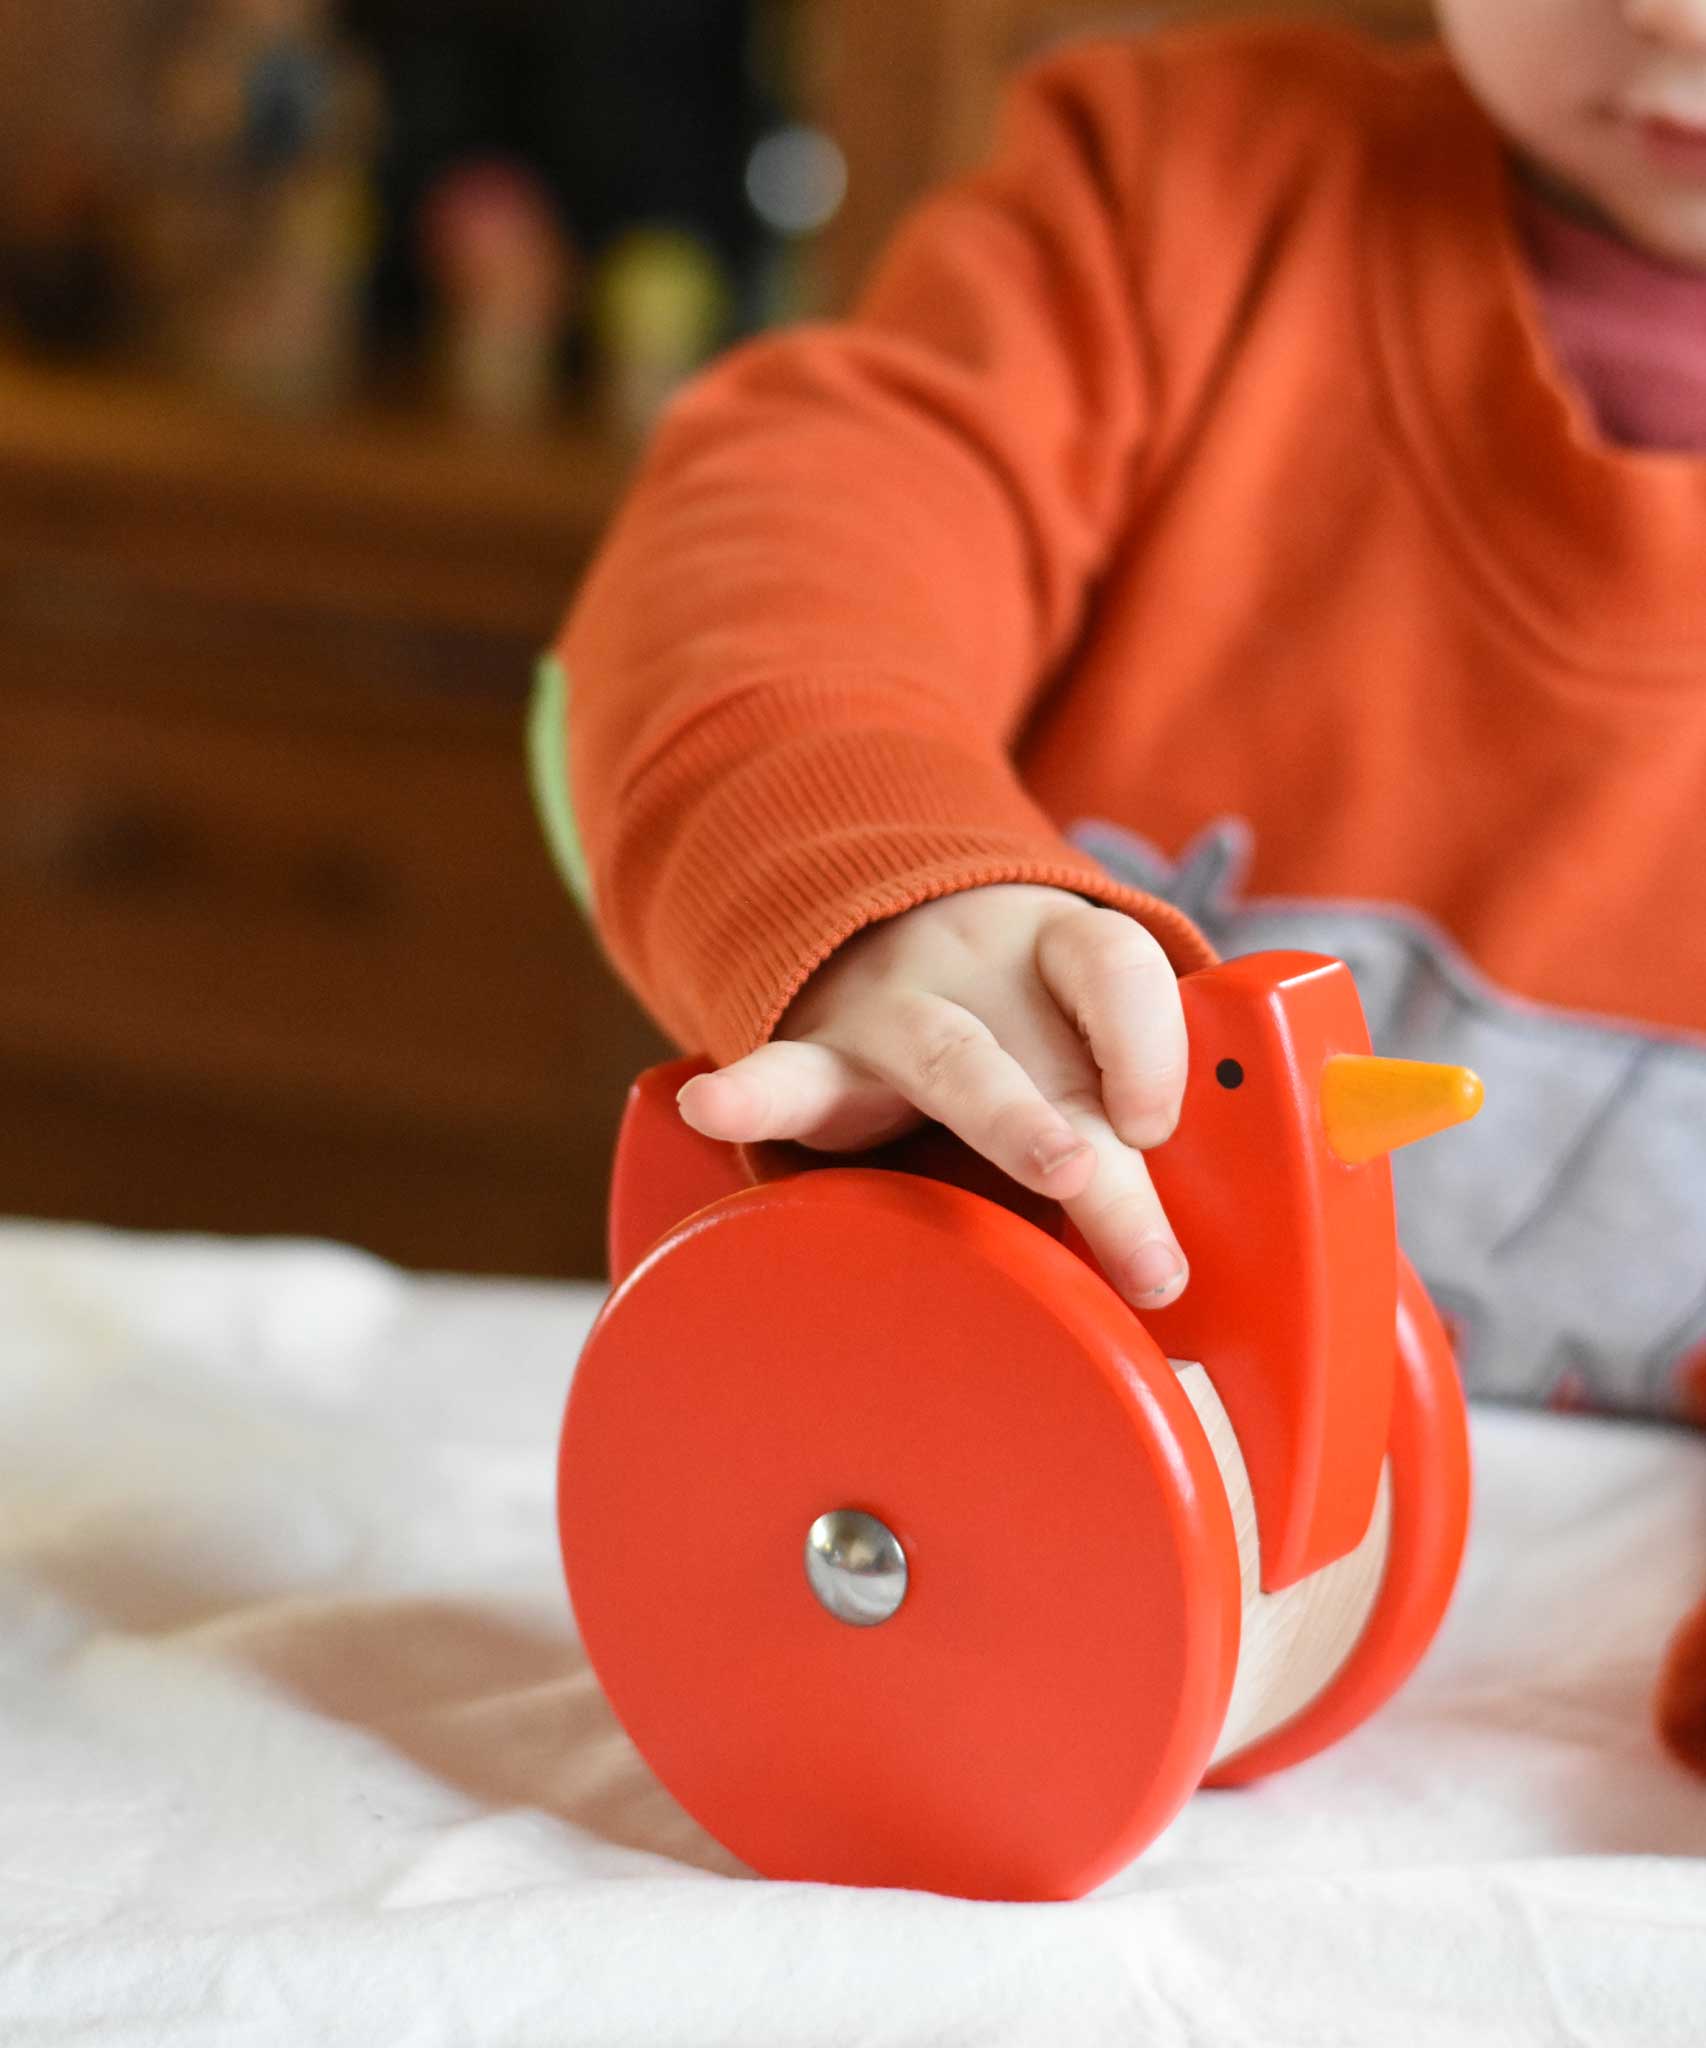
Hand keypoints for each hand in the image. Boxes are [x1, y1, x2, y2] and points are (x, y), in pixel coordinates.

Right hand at [675, 884, 1189, 1309]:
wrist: (866, 924)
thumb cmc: (1004, 1015)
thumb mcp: (1067, 1035)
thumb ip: (1114, 1115)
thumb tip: (1177, 1261)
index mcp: (1057, 953)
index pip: (1115, 967)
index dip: (1148, 1042)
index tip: (1157, 1125)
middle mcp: (984, 970)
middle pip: (1053, 1060)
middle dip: (1106, 1158)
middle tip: (1153, 1256)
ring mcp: (897, 1006)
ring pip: (952, 1057)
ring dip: (1011, 1115)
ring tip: (1055, 1167)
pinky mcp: (819, 1055)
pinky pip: (783, 1070)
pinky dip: (750, 1095)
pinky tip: (718, 1107)